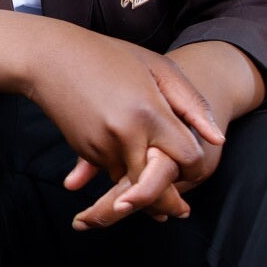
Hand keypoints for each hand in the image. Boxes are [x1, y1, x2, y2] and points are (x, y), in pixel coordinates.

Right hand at [68, 42, 260, 228]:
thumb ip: (191, 104)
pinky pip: (111, 172)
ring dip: (145, 193)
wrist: (48, 58)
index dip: (196, 165)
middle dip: (170, 202)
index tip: (197, 167)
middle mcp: (125, 136)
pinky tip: (130, 172)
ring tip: (161, 203)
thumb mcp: (158, 68)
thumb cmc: (107, 55)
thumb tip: (217, 138)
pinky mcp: (85, 150)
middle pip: (157, 186)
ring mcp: (101, 146)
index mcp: (149, 113)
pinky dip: (122, 175)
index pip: (187, 158)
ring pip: (131, 184)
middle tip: (182, 211)